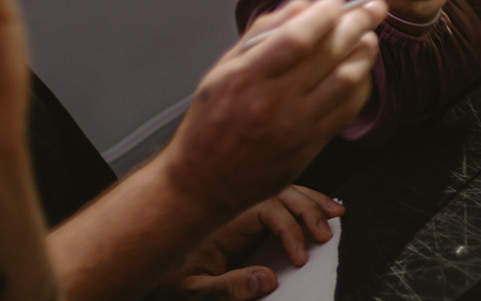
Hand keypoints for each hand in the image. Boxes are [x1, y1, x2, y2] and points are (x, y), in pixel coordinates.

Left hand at [155, 187, 342, 298]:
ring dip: (311, 199)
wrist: (145, 264)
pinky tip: (317, 206)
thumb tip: (268, 280)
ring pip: (281, 190)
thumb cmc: (167, 278)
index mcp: (220, 218)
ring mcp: (238, 208)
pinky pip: (276, 200)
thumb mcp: (194, 291)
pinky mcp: (243, 217)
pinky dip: (300, 202)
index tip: (301, 257)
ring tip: (335, 212)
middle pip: (279, 192)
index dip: (290, 230)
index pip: (267, 209)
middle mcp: (231, 205)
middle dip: (309, 208)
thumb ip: (229, 287)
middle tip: (328, 232)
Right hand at [160, 0, 380, 221]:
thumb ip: (261, 34)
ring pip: (346, 81)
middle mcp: (273, 102)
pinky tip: (360, 72)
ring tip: (369, 37)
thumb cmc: (209, 123)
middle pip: (329, 54)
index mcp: (246, 77)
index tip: (336, 1)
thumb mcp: (222, 70)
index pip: (298, 37)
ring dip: (364, 54)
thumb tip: (301, 6)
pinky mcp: (309, 148)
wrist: (203, 182)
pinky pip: (347, 111)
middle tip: (371, 9)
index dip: (325, 14)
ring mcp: (295, 127)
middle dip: (357, 24)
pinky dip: (361, 86)